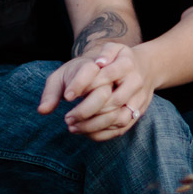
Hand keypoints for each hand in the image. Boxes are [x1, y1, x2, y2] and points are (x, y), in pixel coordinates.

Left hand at [37, 44, 154, 141]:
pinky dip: (101, 133)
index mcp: (122, 61)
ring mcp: (138, 97)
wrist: (140, 65)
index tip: (66, 97)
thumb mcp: (86, 60)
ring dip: (93, 126)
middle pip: (109, 100)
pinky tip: (85, 132)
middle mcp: (133, 79)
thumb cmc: (106, 62)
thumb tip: (52, 103)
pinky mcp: (138, 111)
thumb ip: (72, 73)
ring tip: (73, 127)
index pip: (102, 75)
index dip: (82, 85)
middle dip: (85, 111)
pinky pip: (121, 127)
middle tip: (66, 118)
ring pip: (116, 117)